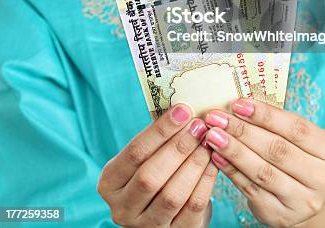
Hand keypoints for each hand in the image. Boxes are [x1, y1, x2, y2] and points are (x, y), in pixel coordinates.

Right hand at [97, 104, 217, 226]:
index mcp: (109, 182)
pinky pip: (192, 207)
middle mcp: (122, 208)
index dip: (160, 131)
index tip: (183, 110)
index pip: (134, 153)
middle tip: (199, 126)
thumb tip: (183, 109)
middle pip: (150, 176)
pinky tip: (214, 161)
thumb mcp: (146, 158)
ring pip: (172, 194)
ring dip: (194, 163)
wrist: (166, 214)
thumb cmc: (156, 172)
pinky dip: (206, 181)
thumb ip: (158, 139)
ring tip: (208, 142)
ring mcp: (146, 226)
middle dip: (178, 147)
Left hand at [203, 99, 324, 227]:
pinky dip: (232, 171)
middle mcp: (324, 180)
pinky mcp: (282, 217)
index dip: (265, 115)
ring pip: (263, 172)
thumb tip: (239, 103)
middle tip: (216, 118)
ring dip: (234, 151)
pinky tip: (217, 156)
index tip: (237, 103)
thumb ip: (276, 121)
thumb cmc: (298, 154)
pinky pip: (252, 190)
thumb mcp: (298, 137)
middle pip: (278, 150)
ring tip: (212, 135)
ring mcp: (304, 202)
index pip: (296, 128)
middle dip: (243, 131)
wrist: (306, 195)